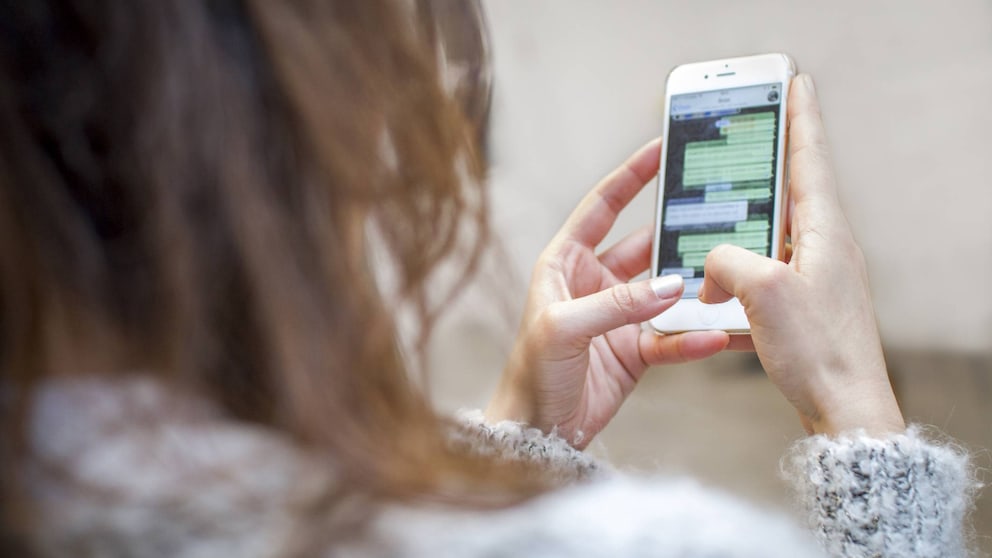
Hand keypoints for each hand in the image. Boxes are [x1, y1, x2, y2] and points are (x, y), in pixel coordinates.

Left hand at [486, 140, 729, 447]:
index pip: (601, 208)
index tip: (662, 150)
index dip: (630, 177)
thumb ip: (617, 303)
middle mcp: (593, 283)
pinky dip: (693, 337)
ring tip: (728, 273)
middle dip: (677, 231)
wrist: (537, 432)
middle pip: (643, 246)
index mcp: (565, 263)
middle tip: (717, 211)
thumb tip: (671, 283)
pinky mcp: (635, 351)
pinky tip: (716, 335)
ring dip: (693, 286)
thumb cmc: (532, 374)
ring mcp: (617, 317)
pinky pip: (671, 337)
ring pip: (664, 291)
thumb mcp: (565, 328)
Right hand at [699, 74, 904, 436]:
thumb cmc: (817, 352)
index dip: (801, 118)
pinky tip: (718, 298)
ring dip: (744, 232)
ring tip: (717, 227)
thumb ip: (726, 261)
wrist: (845, 408)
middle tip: (752, 138)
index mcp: (824, 232)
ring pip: (774, 238)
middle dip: (769, 166)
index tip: (795, 85)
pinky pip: (767, 278)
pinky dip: (741, 280)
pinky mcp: (806, 307)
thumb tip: (711, 263)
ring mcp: (818, 278)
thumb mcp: (761, 292)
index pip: (810, 158)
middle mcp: (826, 249)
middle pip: (793, 192)